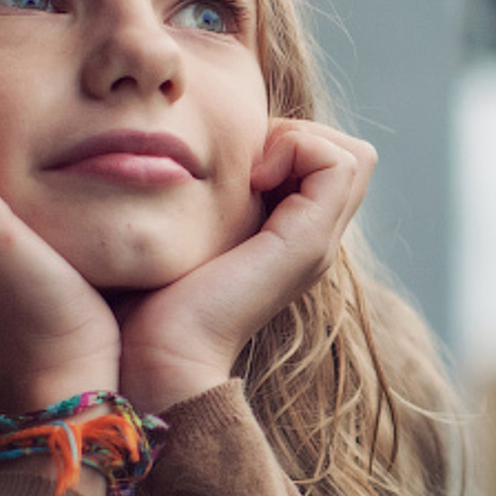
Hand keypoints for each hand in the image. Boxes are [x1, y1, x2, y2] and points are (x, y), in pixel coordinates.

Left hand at [117, 120, 375, 412]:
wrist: (156, 358)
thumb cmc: (145, 299)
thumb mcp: (178, 231)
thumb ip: (199, 198)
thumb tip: (183, 152)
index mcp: (288, 237)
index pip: (325, 159)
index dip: (284, 141)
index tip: (233, 166)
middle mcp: (313, 240)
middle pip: (346, 156)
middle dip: (293, 137)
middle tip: (242, 164)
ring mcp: (317, 243)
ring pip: (350, 155)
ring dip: (296, 141)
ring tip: (248, 172)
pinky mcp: (308, 243)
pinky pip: (337, 162)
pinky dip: (296, 149)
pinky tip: (251, 179)